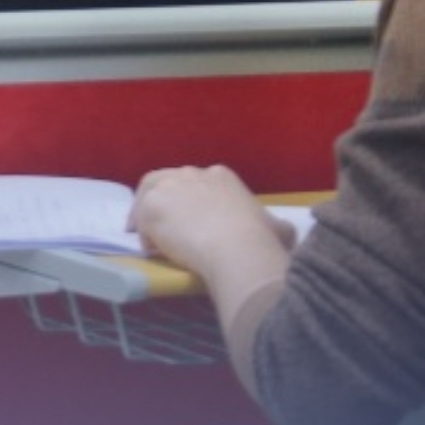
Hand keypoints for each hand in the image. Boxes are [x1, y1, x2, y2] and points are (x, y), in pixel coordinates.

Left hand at [131, 166, 296, 365]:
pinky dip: (145, 236)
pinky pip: (142, 222)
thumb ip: (274, 224)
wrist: (238, 247)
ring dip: (147, 218)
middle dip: (162, 203)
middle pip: (166, 183)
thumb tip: (282, 230)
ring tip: (150, 241)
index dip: (188, 200)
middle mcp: (192, 173)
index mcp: (220, 176)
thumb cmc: (260, 239)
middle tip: (159, 226)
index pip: (194, 182)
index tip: (187, 218)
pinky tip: (152, 251)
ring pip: (149, 198)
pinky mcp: (152, 206)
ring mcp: (169, 187)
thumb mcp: (277, 227)